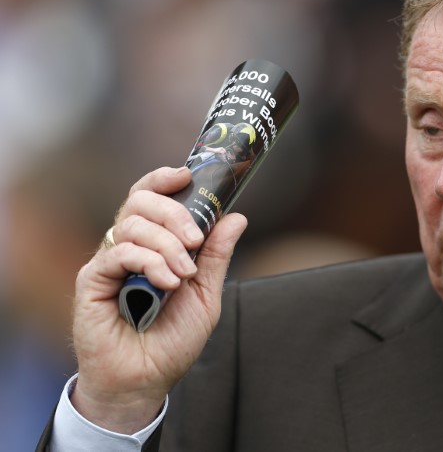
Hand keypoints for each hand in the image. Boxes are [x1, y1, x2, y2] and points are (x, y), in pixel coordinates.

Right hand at [70, 166, 247, 433]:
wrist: (146, 380)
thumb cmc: (172, 340)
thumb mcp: (206, 294)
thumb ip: (217, 256)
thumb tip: (236, 217)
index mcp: (154, 244)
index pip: (151, 197)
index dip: (164, 180)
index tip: (187, 176)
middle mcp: (129, 247)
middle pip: (141, 201)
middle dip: (175, 213)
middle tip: (196, 240)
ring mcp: (109, 262)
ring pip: (132, 224)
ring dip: (167, 245)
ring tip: (184, 274)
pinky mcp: (92, 280)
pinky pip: (119, 252)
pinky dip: (149, 261)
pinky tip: (167, 283)